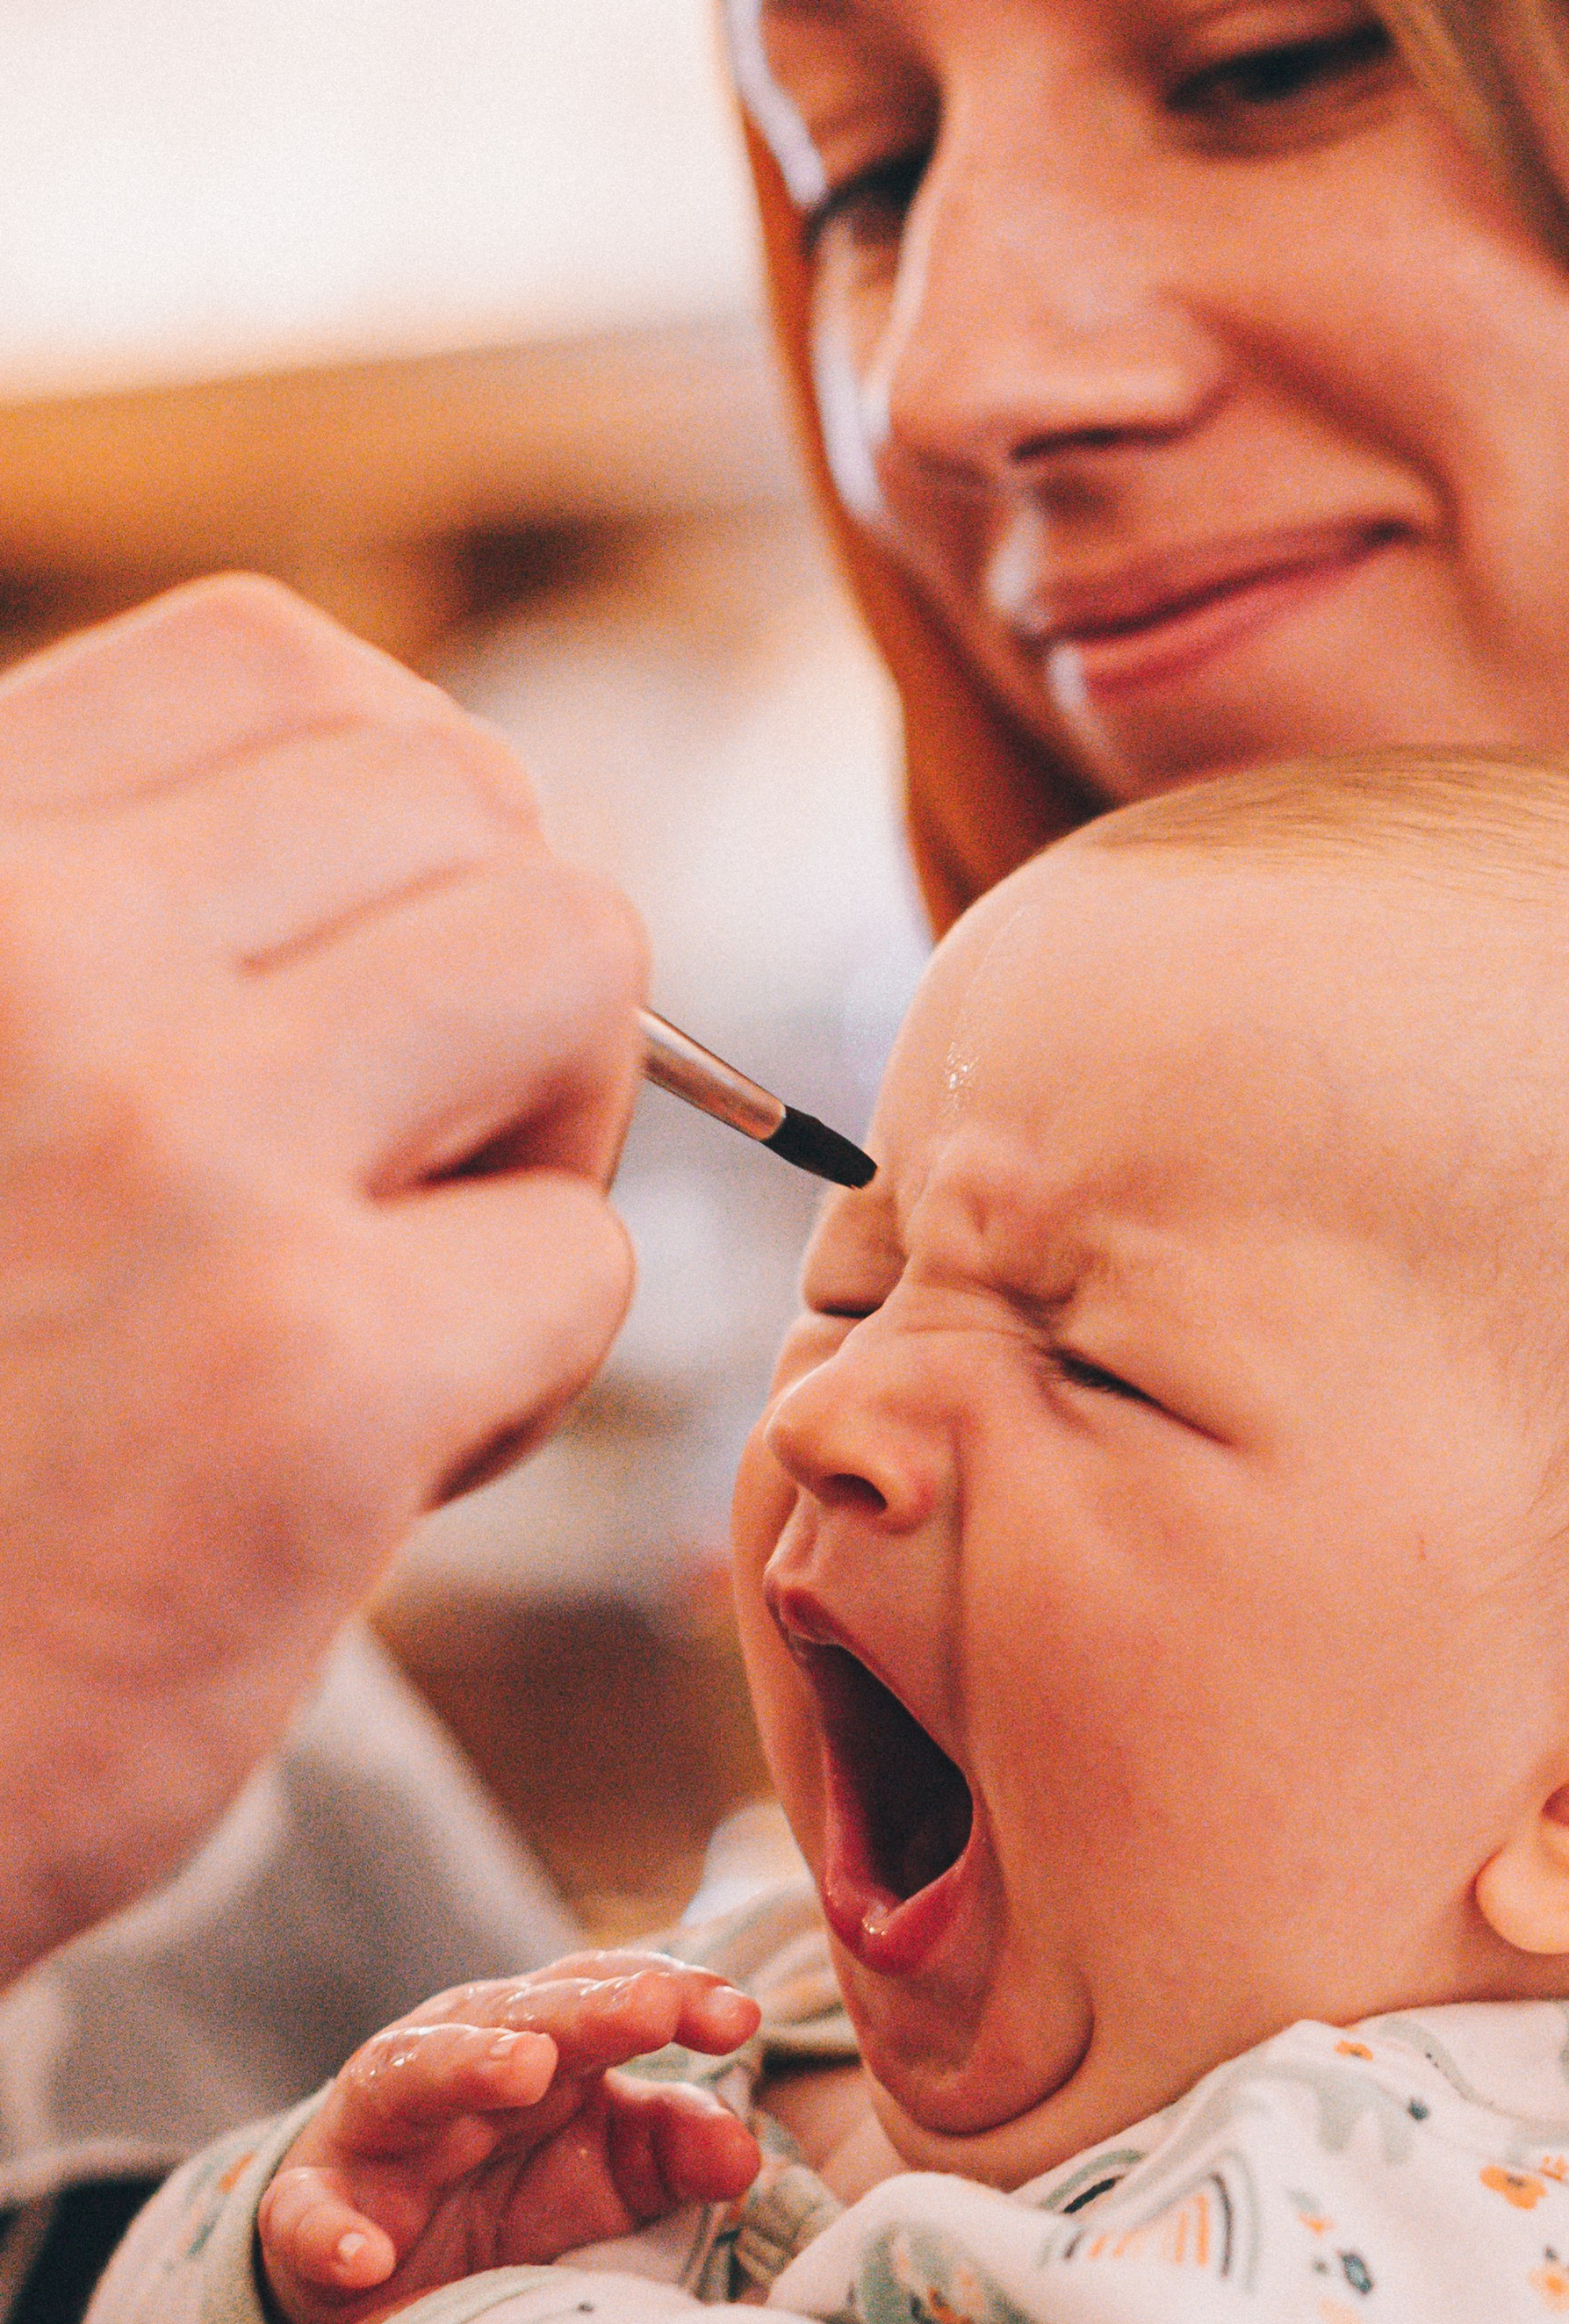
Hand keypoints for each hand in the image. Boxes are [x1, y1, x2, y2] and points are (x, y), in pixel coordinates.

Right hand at [0, 577, 648, 1978]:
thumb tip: (420, 811)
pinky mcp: (302, 1374)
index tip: (346, 1011)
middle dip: (494, 992)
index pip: (286, 675)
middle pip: (475, 806)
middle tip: (388, 1177)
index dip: (394, 838)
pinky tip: (358, 1472)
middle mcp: (20, 947)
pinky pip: (582, 1258)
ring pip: (573, 970)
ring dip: (536, 1147)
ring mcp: (165, 1144)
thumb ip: (98, 934)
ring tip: (384, 1296)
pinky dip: (518, 1377)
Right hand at [257, 1952, 760, 2323]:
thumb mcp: (609, 2175)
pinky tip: (365, 2257)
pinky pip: (305, 2214)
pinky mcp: (312, 2206)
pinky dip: (328, 2231)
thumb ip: (676, 2149)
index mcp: (540, 2041)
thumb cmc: (515, 2197)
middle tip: (650, 2008)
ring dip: (465, 2063)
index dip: (672, 1994)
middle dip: (588, 2007)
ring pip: (409, 2074)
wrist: (384, 2272)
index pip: (606, 1993)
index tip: (739, 2018)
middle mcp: (456, 2061)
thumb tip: (744, 2150)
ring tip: (526, 2069)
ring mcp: (379, 2131)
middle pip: (520, 2014)